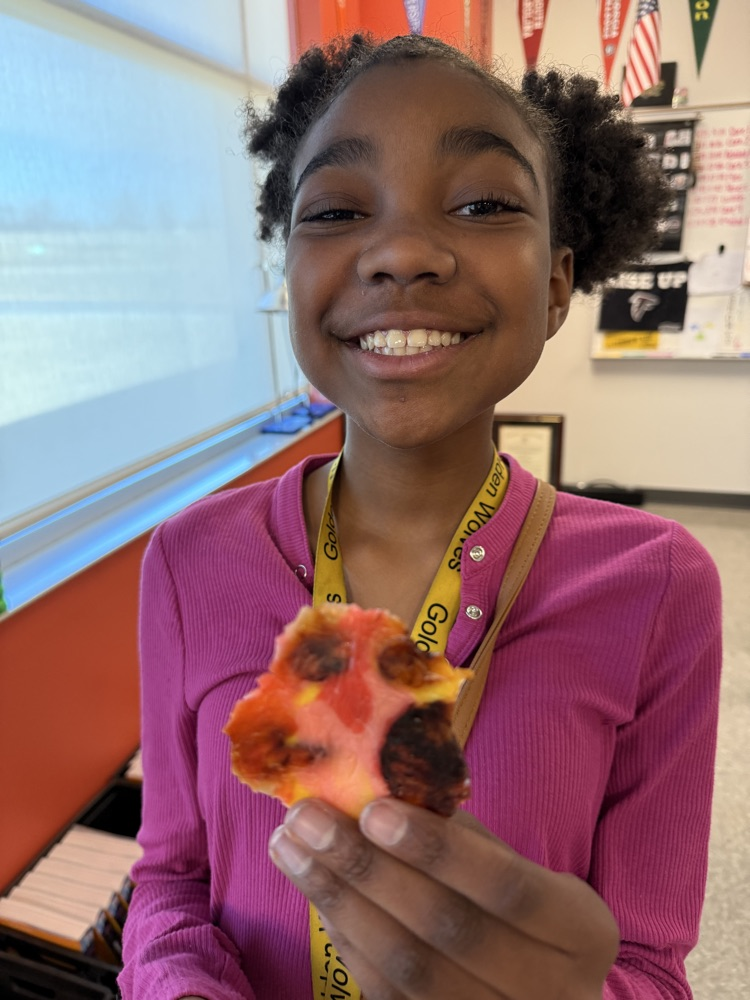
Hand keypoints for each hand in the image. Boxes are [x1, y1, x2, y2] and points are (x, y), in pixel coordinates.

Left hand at [269, 797, 618, 998]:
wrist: (541, 991)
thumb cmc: (522, 909)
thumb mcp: (516, 866)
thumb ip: (464, 835)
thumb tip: (384, 782)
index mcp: (582, 930)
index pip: (507, 886)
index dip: (438, 850)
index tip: (373, 809)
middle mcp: (552, 991)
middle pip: (446, 929)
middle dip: (366, 869)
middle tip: (306, 819)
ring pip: (406, 968)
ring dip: (337, 901)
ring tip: (290, 848)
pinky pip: (387, 995)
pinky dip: (345, 938)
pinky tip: (316, 892)